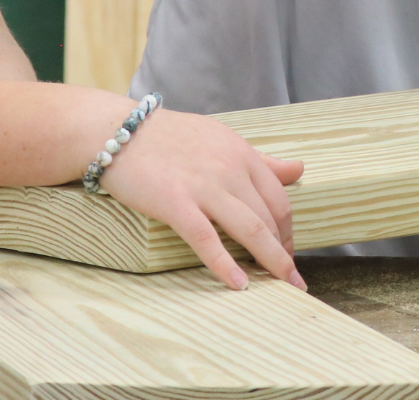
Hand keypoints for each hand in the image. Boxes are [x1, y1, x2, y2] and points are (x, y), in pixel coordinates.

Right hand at [99, 107, 307, 290]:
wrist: (118, 132)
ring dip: (271, 261)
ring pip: (250, 229)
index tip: (289, 250)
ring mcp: (204, 186)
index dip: (289, 229)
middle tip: (287, 277)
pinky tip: (239, 285)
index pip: (279, 197)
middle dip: (283, 251)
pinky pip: (207, 239)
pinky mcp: (175, 203)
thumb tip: (300, 169)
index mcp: (241, 153)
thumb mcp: (221, 139)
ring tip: (282, 286)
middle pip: (270, 217)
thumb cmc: (168, 137)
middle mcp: (230, 168)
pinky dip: (225, 265)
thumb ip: (260, 160)